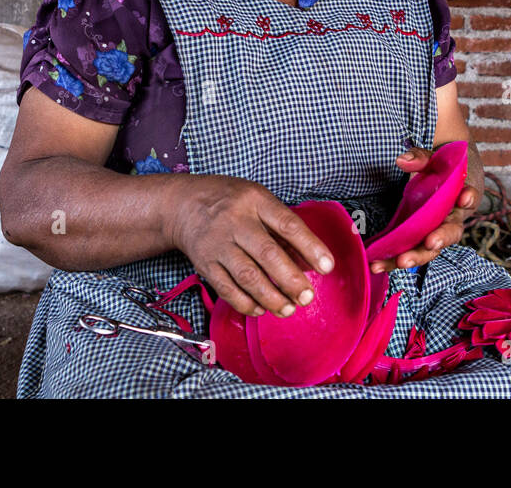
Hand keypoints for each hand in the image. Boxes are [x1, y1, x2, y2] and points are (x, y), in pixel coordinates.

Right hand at [163, 175, 334, 318]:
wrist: (183, 204)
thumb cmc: (231, 203)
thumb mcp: (259, 202)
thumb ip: (284, 230)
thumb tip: (310, 262)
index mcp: (256, 201)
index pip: (288, 224)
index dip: (310, 246)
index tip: (327, 267)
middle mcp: (235, 221)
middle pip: (267, 253)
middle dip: (290, 279)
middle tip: (307, 297)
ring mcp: (217, 243)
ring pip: (247, 275)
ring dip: (270, 297)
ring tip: (288, 309)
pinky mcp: (204, 263)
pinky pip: (226, 288)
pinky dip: (245, 303)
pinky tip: (261, 309)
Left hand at [368, 145, 478, 274]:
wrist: (444, 182)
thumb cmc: (442, 170)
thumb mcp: (433, 159)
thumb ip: (420, 158)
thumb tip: (401, 160)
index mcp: (461, 196)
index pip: (469, 196)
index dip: (468, 197)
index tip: (464, 198)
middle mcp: (452, 219)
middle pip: (450, 232)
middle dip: (440, 239)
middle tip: (430, 243)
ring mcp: (434, 232)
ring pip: (430, 249)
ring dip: (415, 257)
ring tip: (399, 262)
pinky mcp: (418, 240)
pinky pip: (409, 252)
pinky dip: (394, 260)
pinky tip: (378, 265)